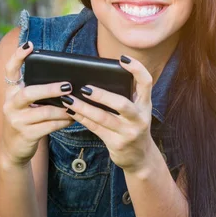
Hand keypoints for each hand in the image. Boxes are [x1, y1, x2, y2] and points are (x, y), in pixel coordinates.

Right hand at [1, 41, 74, 166]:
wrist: (14, 149)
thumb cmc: (27, 120)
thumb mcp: (27, 104)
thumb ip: (38, 92)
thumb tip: (68, 81)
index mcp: (11, 92)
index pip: (10, 70)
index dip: (18, 57)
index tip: (29, 45)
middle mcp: (10, 104)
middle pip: (29, 93)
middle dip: (50, 89)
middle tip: (68, 86)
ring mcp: (16, 121)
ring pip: (44, 112)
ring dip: (64, 109)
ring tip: (77, 105)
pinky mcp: (26, 135)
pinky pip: (50, 126)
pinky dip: (64, 121)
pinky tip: (74, 118)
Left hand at [59, 55, 154, 172]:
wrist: (140, 157)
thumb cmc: (134, 126)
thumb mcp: (137, 111)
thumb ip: (127, 96)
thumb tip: (98, 78)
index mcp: (145, 104)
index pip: (146, 82)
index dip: (137, 69)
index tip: (123, 59)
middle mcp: (139, 118)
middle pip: (122, 103)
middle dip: (102, 95)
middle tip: (85, 88)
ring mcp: (129, 132)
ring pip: (103, 118)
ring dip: (84, 107)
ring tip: (69, 99)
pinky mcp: (116, 143)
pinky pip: (95, 128)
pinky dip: (82, 118)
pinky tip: (71, 111)